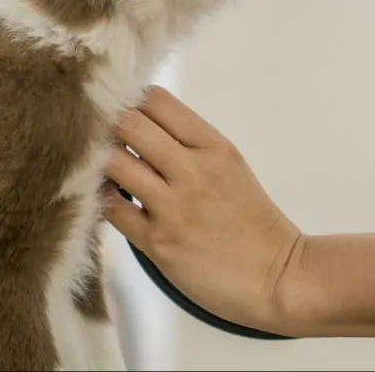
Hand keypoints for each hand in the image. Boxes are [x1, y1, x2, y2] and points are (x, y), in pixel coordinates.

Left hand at [102, 86, 304, 334]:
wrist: (277, 276)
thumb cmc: (251, 220)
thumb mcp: (229, 164)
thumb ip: (189, 143)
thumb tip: (140, 124)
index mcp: (212, 146)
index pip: (156, 100)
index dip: (130, 98)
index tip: (119, 107)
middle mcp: (192, 170)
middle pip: (128, 123)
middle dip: (107, 124)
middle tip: (97, 134)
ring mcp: (172, 206)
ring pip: (113, 162)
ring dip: (99, 160)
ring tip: (100, 165)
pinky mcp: (157, 242)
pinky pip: (110, 208)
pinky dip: (100, 197)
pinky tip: (105, 195)